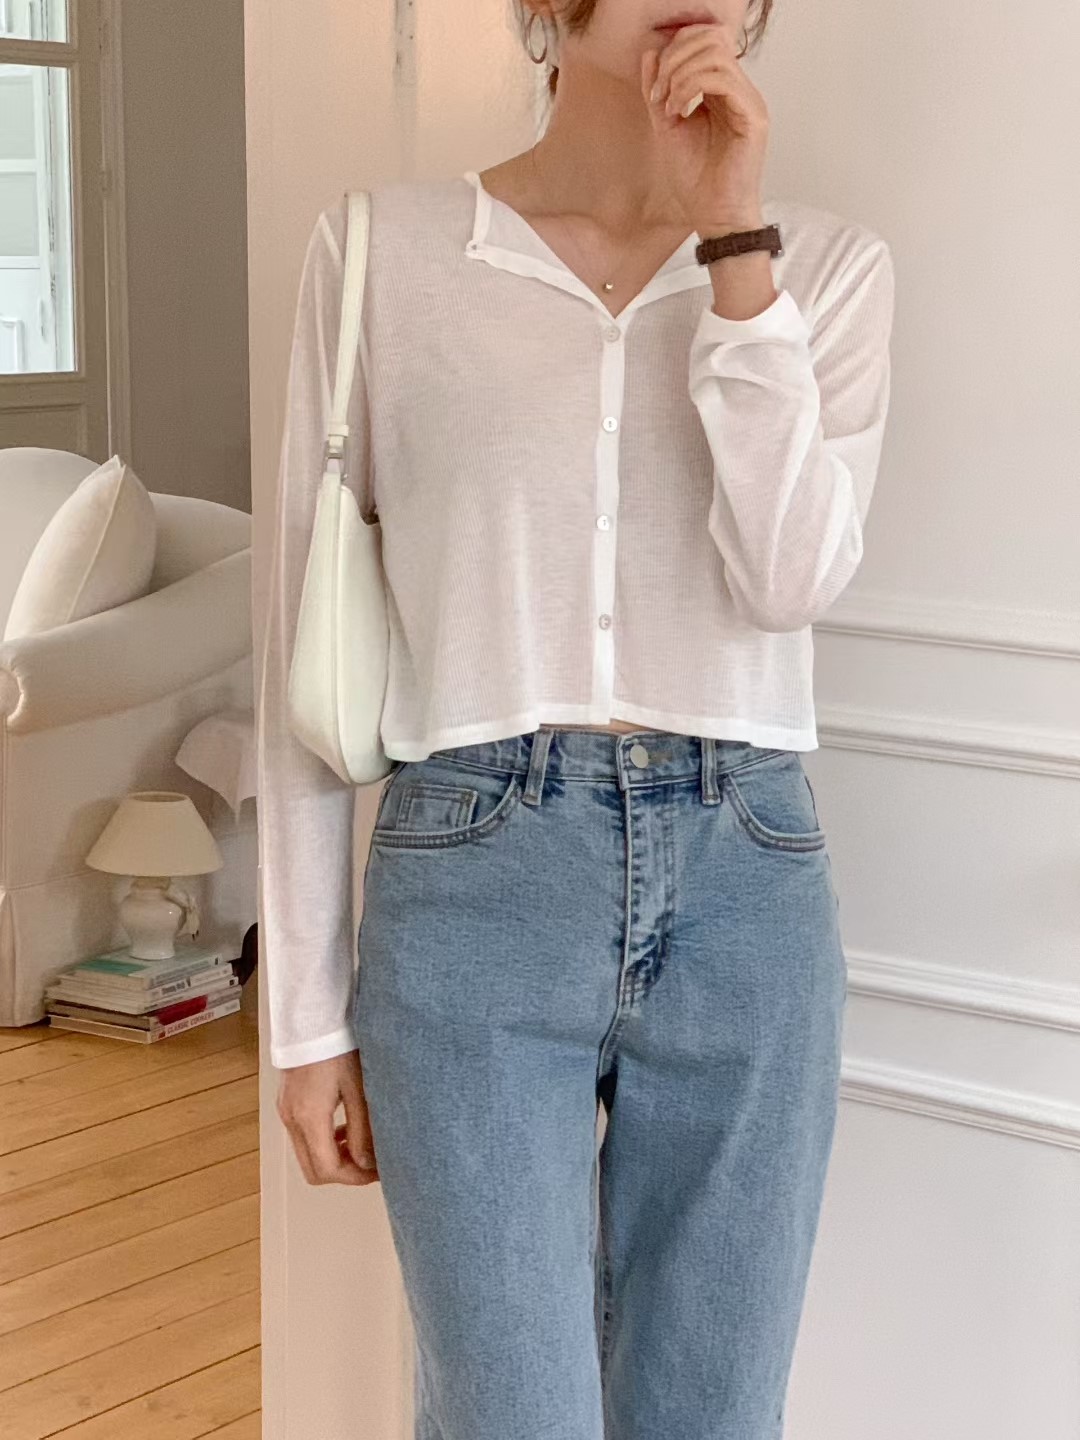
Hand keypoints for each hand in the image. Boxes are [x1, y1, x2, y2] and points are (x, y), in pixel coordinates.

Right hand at [276, 1048, 379, 1185]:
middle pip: (313, 1171)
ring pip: (307, 1155)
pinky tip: (344, 1127)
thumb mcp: (358, 1088)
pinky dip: (323, 1142)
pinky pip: (303, 1136)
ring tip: (360, 1144)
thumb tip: (367, 1163)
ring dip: (333, 1158)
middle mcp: (292, 1119)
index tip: (376, 1173)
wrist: (312, 1018)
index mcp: (310, 1117)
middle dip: (343, 1174)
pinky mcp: (287, 1103)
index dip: (354, 1178)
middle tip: (370, 1165)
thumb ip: (362, 1129)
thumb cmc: (337, 1046)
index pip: (327, 1170)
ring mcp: (286, 1111)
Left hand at [641, 22, 768, 233]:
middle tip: (658, 92)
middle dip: (675, 58)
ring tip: (668, 105)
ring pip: (716, 55)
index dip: (673, 52)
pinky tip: (679, 111)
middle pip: (712, 38)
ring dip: (681, 74)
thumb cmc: (696, 181)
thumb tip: (650, 53)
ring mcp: (750, 102)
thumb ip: (659, 91)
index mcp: (723, 91)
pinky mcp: (753, 118)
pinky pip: (723, 79)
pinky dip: (692, 87)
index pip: (704, 42)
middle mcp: (740, 91)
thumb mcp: (667, 127)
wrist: (714, 217)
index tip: (654, 89)